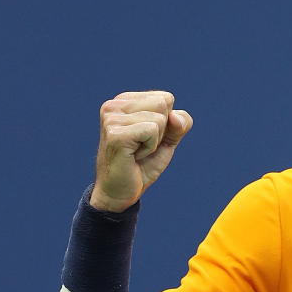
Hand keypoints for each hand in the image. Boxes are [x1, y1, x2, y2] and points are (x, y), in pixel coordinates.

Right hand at [91, 90, 192, 211]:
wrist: (121, 192)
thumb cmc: (142, 165)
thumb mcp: (167, 141)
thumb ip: (179, 125)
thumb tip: (176, 117)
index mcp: (124, 101)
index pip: (166, 98)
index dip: (166, 124)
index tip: (146, 138)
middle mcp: (114, 105)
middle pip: (163, 104)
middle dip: (161, 131)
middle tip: (141, 147)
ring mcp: (112, 118)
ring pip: (159, 119)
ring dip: (154, 142)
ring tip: (136, 152)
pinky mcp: (115, 133)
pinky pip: (151, 131)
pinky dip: (150, 148)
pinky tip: (134, 156)